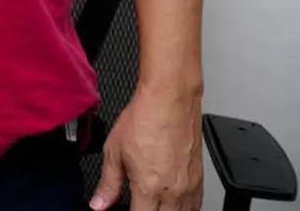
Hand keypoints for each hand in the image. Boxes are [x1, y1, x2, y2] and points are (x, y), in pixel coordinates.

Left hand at [93, 82, 203, 210]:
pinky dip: (184, 209)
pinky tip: (172, 204)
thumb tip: (99, 204)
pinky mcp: (200, 180)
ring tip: (153, 205)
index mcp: (149, 188)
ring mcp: (189, 187)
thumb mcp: (113, 151)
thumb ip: (108, 183)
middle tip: (139, 203)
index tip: (125, 210)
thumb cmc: (144, 120)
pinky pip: (195, 206)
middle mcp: (173, 192)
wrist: (170, 100)